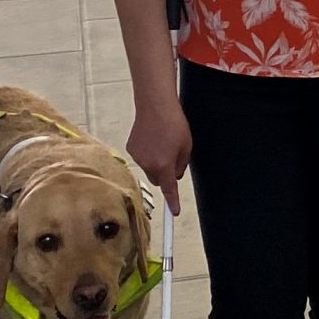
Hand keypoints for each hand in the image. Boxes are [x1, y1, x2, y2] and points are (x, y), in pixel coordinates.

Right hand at [125, 98, 191, 213]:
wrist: (155, 106)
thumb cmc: (174, 124)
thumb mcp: (187, 146)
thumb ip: (182, 164)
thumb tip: (175, 174)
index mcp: (164, 165)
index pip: (169, 189)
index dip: (172, 202)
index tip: (174, 212)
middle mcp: (148, 164)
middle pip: (158, 179)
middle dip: (165, 174)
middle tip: (173, 157)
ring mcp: (137, 157)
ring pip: (149, 168)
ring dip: (156, 162)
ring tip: (162, 142)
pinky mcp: (131, 148)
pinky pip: (142, 157)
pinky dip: (148, 153)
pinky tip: (152, 138)